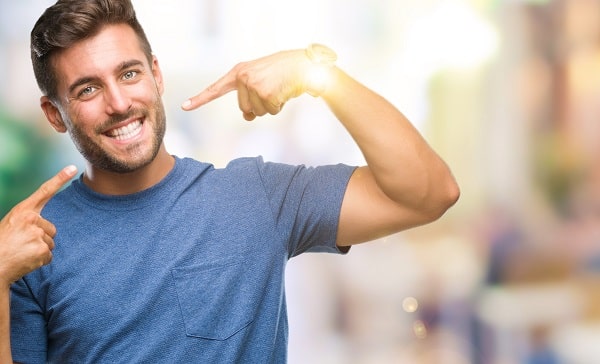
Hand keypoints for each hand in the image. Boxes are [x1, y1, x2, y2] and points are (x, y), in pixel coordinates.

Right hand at [0, 165, 76, 284]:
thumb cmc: (1, 244)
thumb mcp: (12, 225)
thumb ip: (28, 220)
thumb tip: (44, 226)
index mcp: (22, 211)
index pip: (44, 191)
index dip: (60, 179)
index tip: (72, 168)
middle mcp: (31, 219)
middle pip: (51, 229)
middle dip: (41, 238)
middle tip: (22, 244)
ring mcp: (37, 234)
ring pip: (50, 243)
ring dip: (39, 249)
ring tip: (22, 252)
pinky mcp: (42, 249)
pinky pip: (49, 255)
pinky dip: (40, 260)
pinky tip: (26, 260)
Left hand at [181, 49, 312, 120]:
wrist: (301, 65)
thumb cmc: (281, 73)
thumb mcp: (260, 82)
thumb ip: (249, 97)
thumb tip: (247, 117)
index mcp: (238, 73)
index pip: (216, 89)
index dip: (200, 99)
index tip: (184, 107)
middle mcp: (243, 78)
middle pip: (245, 109)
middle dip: (259, 105)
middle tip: (271, 90)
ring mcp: (253, 86)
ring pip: (257, 112)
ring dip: (270, 106)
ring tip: (278, 89)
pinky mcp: (265, 94)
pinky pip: (270, 112)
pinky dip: (279, 106)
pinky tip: (283, 92)